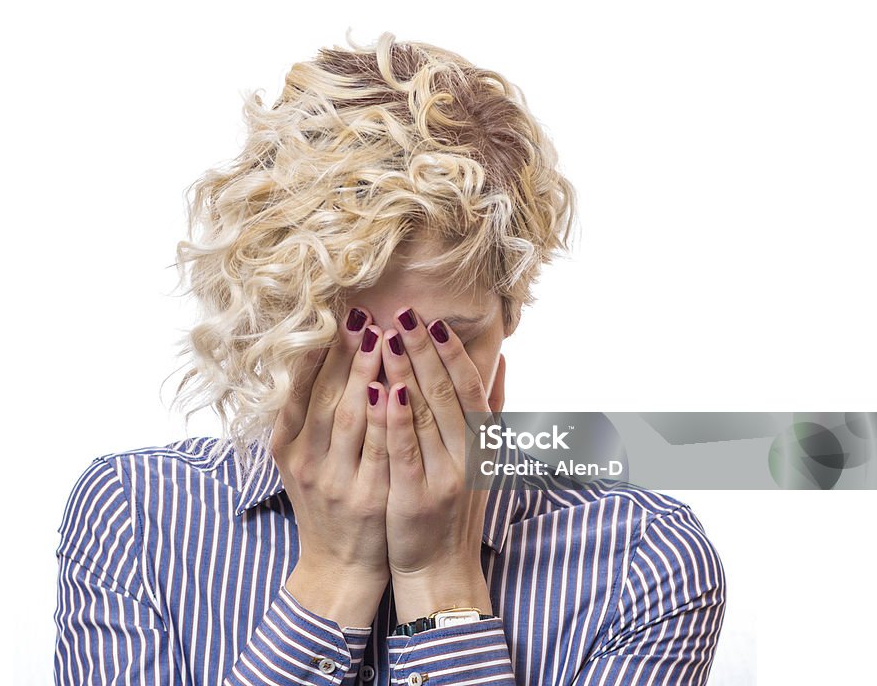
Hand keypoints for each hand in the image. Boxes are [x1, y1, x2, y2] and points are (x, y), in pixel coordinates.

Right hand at [272, 306, 390, 629]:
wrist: (337, 567)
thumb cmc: (325, 505)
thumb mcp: (300, 462)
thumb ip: (305, 416)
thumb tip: (318, 359)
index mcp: (287, 449)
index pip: (300, 391)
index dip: (316, 355)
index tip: (330, 320)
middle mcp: (307, 463)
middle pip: (326, 398)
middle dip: (345, 354)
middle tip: (362, 316)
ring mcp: (337, 482)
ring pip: (351, 418)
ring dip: (367, 375)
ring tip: (383, 337)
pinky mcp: (367, 499)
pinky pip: (381, 450)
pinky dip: (389, 418)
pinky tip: (398, 389)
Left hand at [377, 307, 506, 622]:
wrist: (442, 573)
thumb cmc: (455, 510)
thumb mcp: (482, 460)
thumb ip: (491, 412)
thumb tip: (503, 359)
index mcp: (482, 444)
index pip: (470, 387)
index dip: (452, 352)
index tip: (433, 319)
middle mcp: (468, 456)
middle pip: (446, 392)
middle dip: (424, 349)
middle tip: (404, 312)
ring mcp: (444, 477)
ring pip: (424, 414)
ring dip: (405, 372)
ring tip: (386, 337)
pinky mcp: (415, 497)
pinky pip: (405, 450)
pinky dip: (395, 419)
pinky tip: (381, 391)